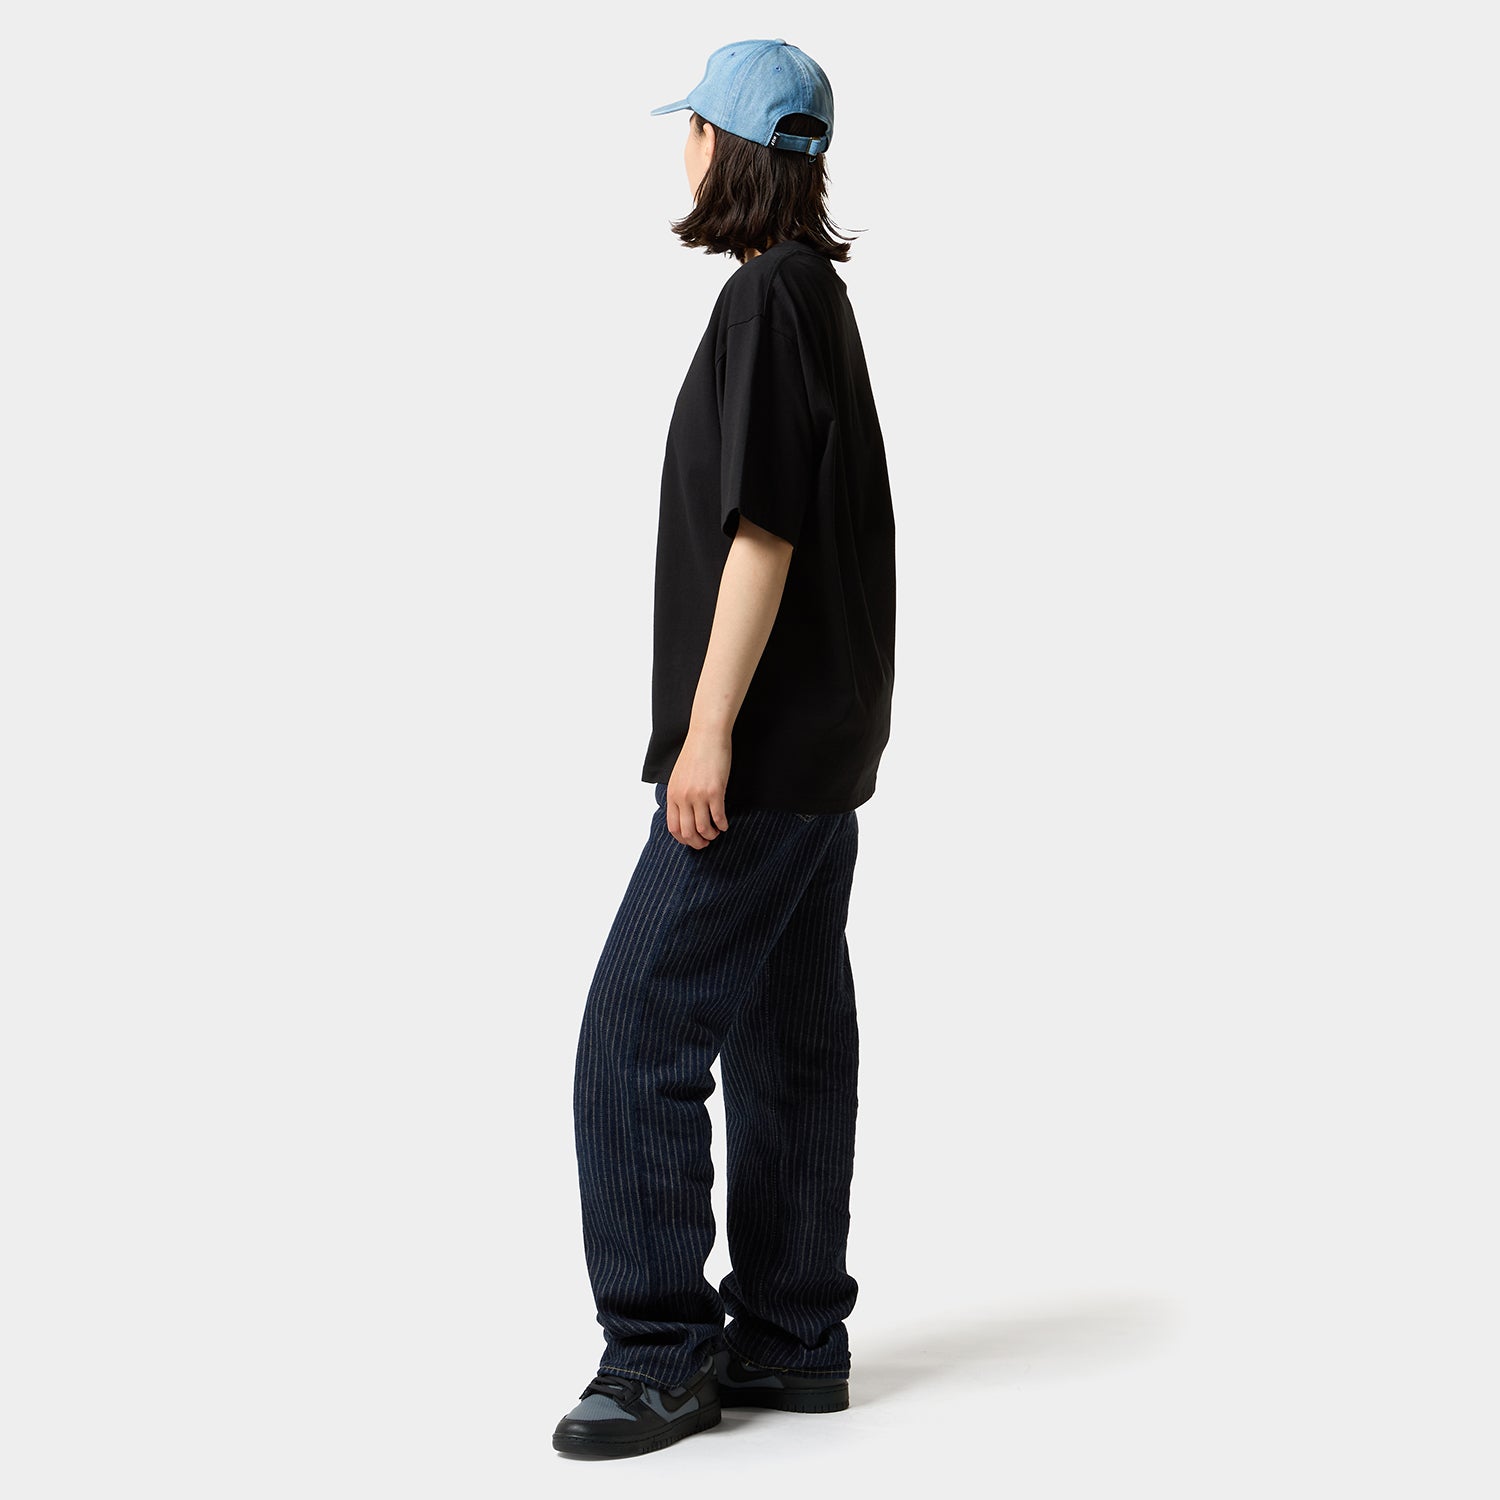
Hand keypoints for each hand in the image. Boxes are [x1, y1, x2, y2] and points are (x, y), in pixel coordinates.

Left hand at [666, 729, 731, 848]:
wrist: (707, 736)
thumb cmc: (695, 754)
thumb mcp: (679, 777)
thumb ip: (679, 796)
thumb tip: (685, 814)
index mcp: (672, 795)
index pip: (673, 828)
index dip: (684, 839)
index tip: (692, 840)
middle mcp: (683, 798)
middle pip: (688, 832)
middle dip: (698, 843)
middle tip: (706, 843)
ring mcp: (698, 795)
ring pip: (704, 828)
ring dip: (712, 835)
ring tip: (717, 832)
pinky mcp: (715, 791)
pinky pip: (718, 817)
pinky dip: (723, 825)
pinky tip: (725, 824)